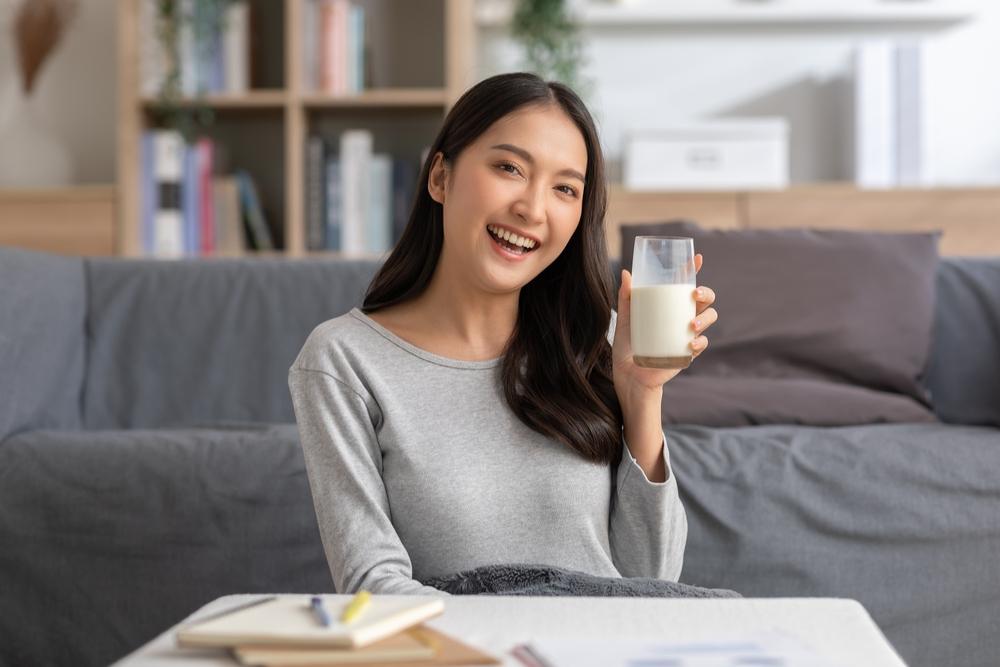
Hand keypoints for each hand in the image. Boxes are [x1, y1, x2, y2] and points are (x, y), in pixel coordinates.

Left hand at [612, 254, 717, 395]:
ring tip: (691, 325)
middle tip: (695, 294)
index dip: (693, 270)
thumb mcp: (626, 319)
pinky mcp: (687, 354)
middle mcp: (681, 318)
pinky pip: (701, 344)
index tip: (697, 258)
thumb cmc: (627, 346)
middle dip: (706, 293)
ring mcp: (686, 335)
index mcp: (669, 307)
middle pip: (705, 299)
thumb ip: (626, 298)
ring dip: (705, 318)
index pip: (685, 285)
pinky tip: (690, 343)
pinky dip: (699, 342)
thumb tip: (627, 273)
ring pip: (709, 318)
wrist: (628, 376)